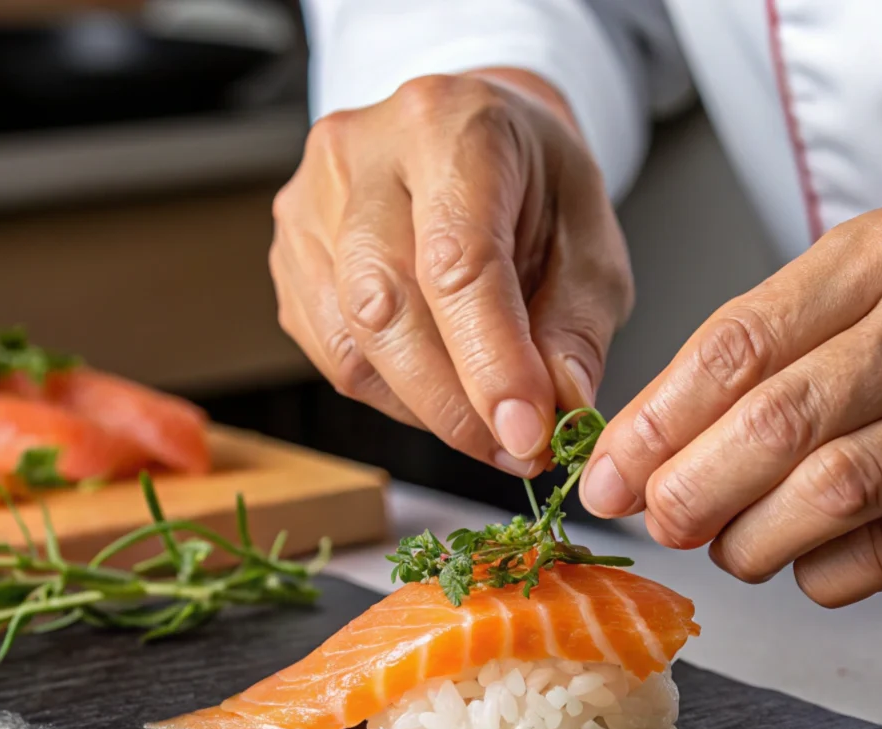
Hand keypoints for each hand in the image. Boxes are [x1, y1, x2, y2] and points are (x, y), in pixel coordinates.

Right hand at [270, 70, 632, 474]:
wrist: (470, 140)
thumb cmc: (533, 186)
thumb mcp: (589, 243)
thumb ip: (576, 329)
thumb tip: (557, 412)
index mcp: (450, 127)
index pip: (458, 261)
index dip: (491, 363)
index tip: (527, 433)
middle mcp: (361, 155)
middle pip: (385, 309)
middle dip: (453, 405)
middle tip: (513, 448)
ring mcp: (311, 205)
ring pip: (351, 346)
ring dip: (424, 410)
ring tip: (486, 424)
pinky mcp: (292, 257)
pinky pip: (332, 355)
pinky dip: (392, 395)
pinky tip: (438, 391)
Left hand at [580, 202, 881, 605]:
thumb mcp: (834, 304)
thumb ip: (735, 370)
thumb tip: (629, 463)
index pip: (736, 347)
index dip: (655, 426)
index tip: (608, 478)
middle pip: (779, 421)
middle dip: (693, 490)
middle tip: (662, 520)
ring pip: (834, 491)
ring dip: (753, 539)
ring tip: (729, 545)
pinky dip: (823, 572)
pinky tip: (803, 561)